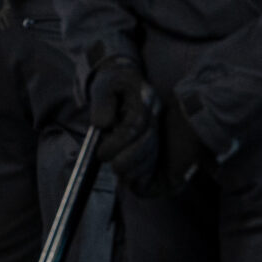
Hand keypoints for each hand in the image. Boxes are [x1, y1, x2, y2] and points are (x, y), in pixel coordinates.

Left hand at [84, 54, 160, 174]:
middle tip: (114, 167)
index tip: (102, 154)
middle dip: (130, 158)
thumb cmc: (111, 84)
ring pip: (154, 151)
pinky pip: (156, 157)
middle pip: (149, 140)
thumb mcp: (102, 86)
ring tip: (121, 176)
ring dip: (138, 167)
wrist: (123, 81)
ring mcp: (159, 125)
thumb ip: (101, 103)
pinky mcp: (157, 137)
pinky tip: (134, 180)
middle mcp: (156, 112)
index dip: (119, 141)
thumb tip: (102, 124)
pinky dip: (145, 171)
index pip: (136, 122)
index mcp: (144, 96)